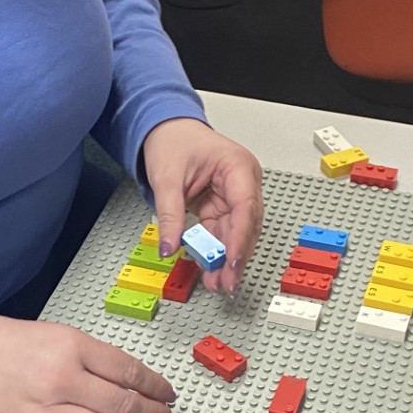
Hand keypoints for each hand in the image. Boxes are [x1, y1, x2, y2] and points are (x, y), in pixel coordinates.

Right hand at [0, 316, 175, 412]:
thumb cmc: (6, 343)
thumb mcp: (57, 335)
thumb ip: (94, 357)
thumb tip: (129, 381)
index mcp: (71, 348)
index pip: (129, 371)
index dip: (156, 386)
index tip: (166, 393)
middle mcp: (62, 380)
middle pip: (124, 406)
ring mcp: (47, 411)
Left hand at [141, 117, 263, 294]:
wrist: (166, 129)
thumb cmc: (173, 140)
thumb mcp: (166, 178)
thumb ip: (170, 216)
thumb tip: (169, 247)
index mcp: (237, 166)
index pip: (245, 207)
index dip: (240, 238)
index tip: (232, 261)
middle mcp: (243, 182)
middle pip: (247, 225)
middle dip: (236, 256)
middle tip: (226, 283)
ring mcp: (235, 195)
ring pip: (237, 233)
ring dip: (227, 259)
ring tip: (217, 283)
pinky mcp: (223, 206)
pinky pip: (223, 233)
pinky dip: (217, 251)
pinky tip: (212, 270)